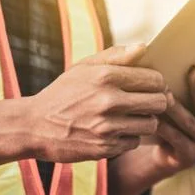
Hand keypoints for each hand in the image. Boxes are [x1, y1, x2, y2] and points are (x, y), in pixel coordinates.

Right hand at [18, 45, 167, 162]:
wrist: (34, 126)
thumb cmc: (63, 92)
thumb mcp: (84, 68)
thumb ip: (116, 56)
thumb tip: (144, 46)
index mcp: (105, 76)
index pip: (154, 79)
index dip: (158, 82)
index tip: (152, 85)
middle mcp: (108, 101)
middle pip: (159, 102)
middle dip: (157, 101)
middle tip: (147, 102)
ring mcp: (107, 127)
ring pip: (151, 124)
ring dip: (145, 121)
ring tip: (131, 116)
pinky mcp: (105, 148)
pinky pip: (134, 142)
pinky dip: (129, 137)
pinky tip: (115, 131)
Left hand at [153, 55, 194, 174]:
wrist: (164, 152)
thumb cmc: (174, 118)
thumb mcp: (184, 102)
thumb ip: (186, 84)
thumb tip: (175, 54)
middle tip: (193, 70)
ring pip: (189, 122)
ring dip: (177, 106)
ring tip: (166, 93)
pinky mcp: (190, 156)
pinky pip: (175, 138)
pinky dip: (164, 126)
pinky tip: (153, 116)